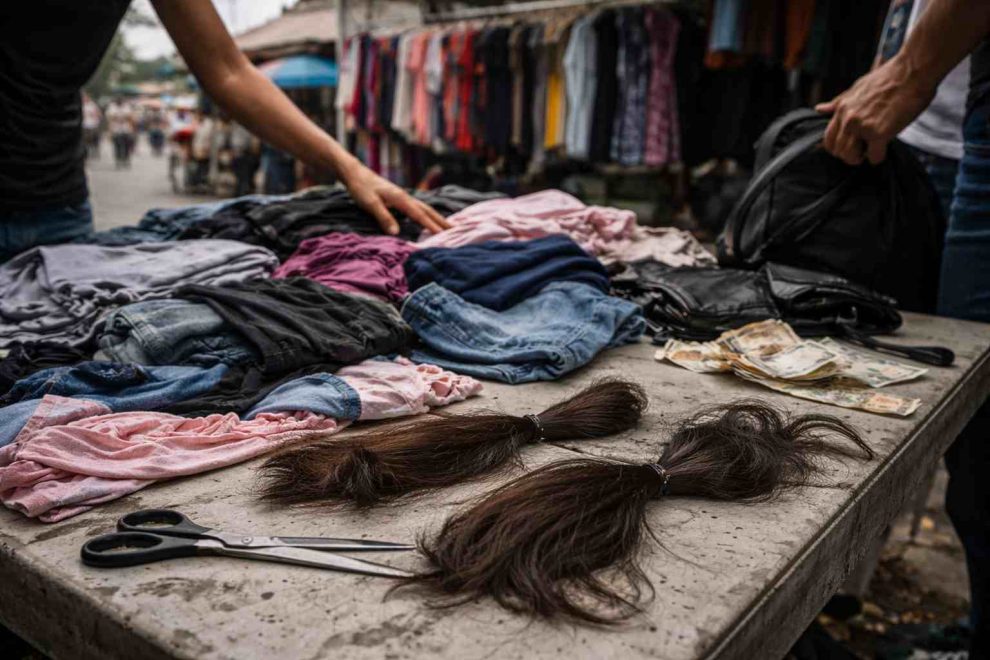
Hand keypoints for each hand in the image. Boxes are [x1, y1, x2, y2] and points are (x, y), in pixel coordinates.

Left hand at [339, 159, 449, 235]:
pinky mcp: (399, 198)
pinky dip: (427, 214)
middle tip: (456, 231)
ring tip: (447, 226)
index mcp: (401, 199)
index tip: (444, 236)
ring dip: (436, 217)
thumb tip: (396, 232)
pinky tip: (428, 219)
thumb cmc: (361, 188)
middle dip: (441, 221)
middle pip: (428, 210)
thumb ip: (384, 217)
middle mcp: (405, 197)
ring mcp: (403, 196)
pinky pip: (418, 208)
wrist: (355, 173)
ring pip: (425, 208)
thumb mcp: (370, 204)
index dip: (432, 226)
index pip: (420, 215)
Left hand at [815, 55, 935, 164]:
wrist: (913, 70)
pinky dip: (879, 157)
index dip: (837, 148)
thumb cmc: (889, 77)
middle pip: (838, 151)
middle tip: (863, 150)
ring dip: (862, 158)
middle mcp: (848, 118)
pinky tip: (885, 147)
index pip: (828, 139)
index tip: (850, 146)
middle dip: (850, 155)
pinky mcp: (879, 133)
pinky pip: (874, 157)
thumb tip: (819, 109)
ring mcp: (862, 126)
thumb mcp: (857, 87)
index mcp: (842, 108)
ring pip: (851, 157)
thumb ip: (838, 103)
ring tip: (872, 149)